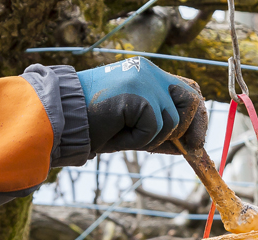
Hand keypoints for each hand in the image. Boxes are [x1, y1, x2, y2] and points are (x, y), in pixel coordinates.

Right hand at [76, 57, 207, 155]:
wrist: (61, 118)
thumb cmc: (91, 124)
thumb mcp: (132, 127)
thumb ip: (160, 131)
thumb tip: (189, 147)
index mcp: (146, 73)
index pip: (185, 89)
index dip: (196, 115)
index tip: (196, 140)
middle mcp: (148, 72)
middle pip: (191, 98)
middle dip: (194, 127)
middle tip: (191, 149)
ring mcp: (144, 80)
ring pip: (173, 120)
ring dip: (153, 139)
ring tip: (126, 137)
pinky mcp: (138, 95)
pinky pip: (155, 128)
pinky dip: (138, 141)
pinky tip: (116, 135)